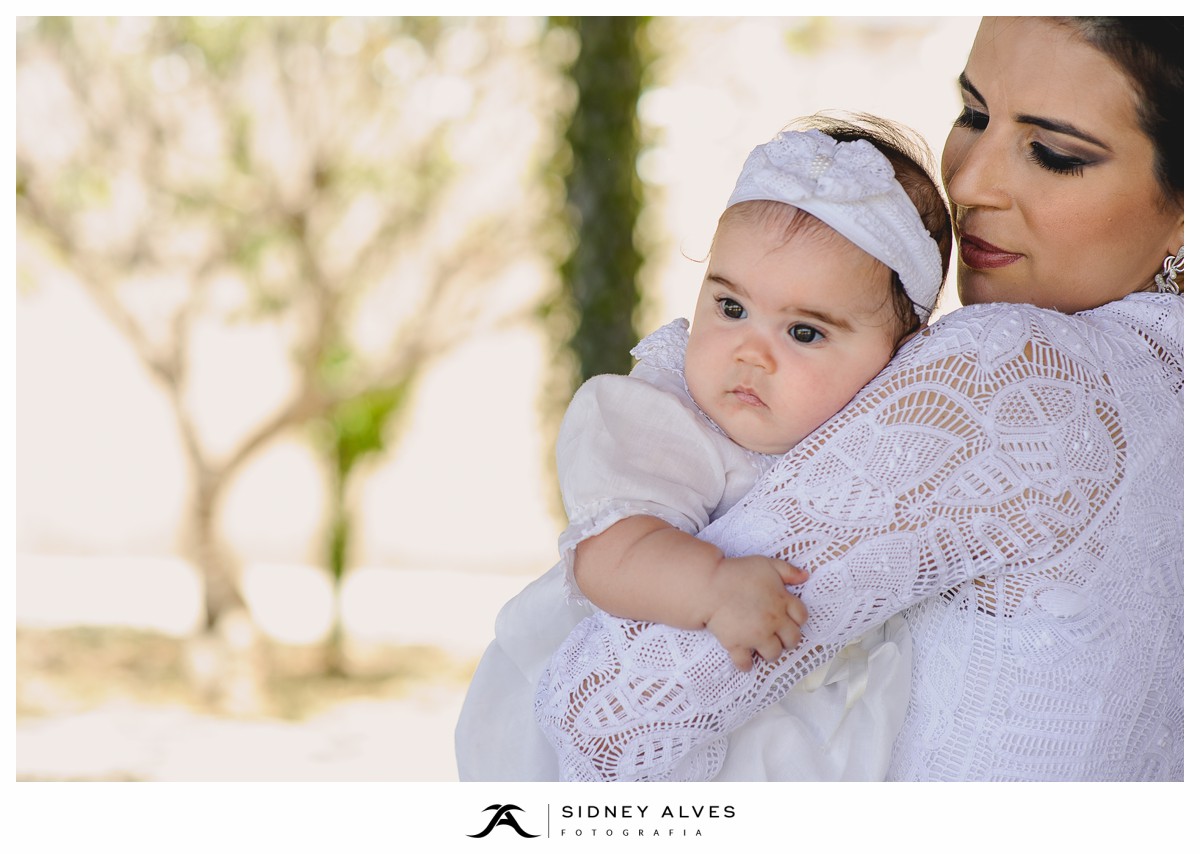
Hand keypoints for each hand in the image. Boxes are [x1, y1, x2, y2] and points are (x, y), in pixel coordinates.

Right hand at [701, 555, 808, 671]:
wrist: (710, 585)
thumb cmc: (738, 572)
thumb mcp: (767, 564)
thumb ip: (788, 570)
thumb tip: (805, 576)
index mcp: (782, 602)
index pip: (801, 616)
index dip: (798, 619)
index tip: (791, 620)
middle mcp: (773, 621)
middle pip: (792, 639)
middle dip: (788, 640)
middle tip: (780, 637)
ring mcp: (756, 635)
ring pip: (773, 654)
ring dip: (770, 652)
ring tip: (763, 648)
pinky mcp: (737, 644)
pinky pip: (745, 662)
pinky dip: (746, 664)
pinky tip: (746, 662)